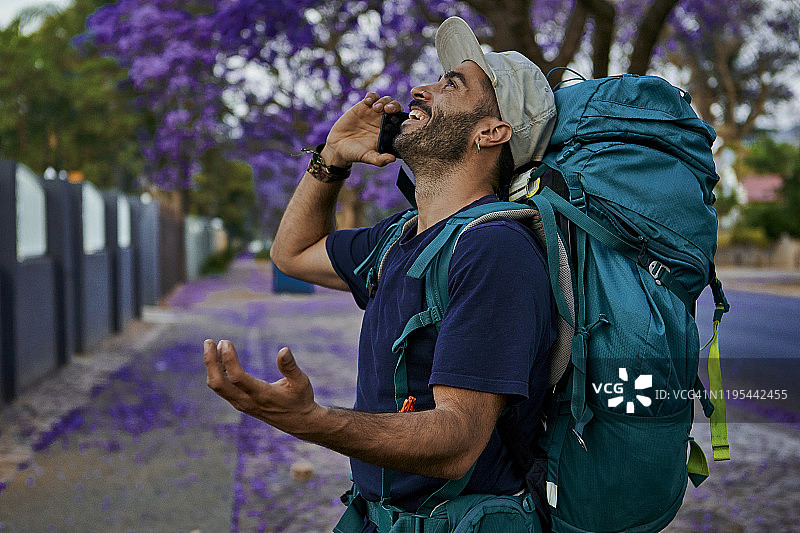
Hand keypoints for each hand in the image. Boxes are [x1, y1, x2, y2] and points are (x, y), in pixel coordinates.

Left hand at [203, 340, 319, 434]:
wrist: (298, 422)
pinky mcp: (240, 403)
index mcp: (262, 395)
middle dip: (210, 362)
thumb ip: (290, 366)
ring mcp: (241, 404)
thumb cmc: (301, 399)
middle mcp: (247, 401)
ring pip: (217, 386)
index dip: (228, 359)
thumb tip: (283, 349)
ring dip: (212, 366)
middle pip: (218, 383)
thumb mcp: (301, 381)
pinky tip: (219, 359)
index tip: (225, 342)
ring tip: (213, 346)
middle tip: (209, 341)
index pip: (236, 377)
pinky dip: (216, 373)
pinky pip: (222, 389)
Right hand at [322, 92, 401, 167]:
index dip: (401, 117)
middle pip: (395, 107)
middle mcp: (383, 121)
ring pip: (385, 100)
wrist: (338, 146)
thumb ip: (379, 159)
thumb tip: (393, 159)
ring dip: (383, 101)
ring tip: (376, 108)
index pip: (400, 121)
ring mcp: (373, 113)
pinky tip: (367, 103)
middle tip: (388, 110)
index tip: (396, 119)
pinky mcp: (363, 107)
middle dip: (394, 105)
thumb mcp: (367, 157)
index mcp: (388, 132)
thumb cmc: (355, 154)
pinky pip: (372, 96)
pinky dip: (372, 97)